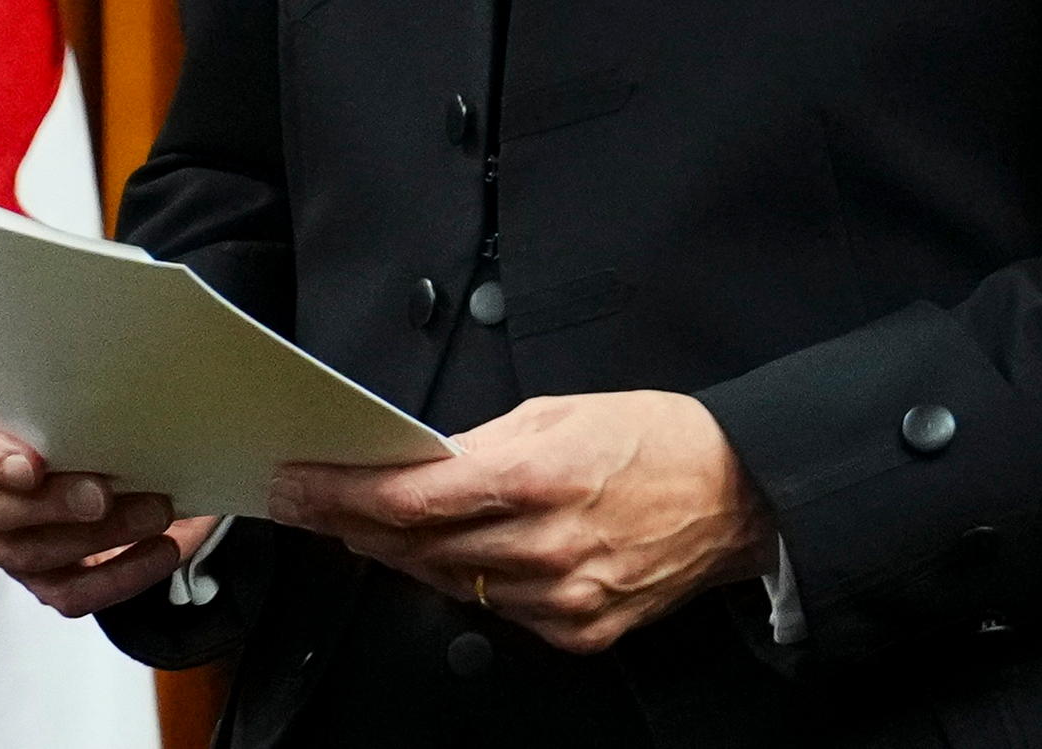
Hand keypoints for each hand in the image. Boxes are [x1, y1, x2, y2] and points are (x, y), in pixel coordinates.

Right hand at [0, 395, 209, 619]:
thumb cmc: (68, 404)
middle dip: (55, 504)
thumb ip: (70, 393)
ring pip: (33, 555)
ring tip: (156, 512)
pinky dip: (121, 577)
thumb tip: (123, 396)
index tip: (33, 466)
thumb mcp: (62, 386)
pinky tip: (161, 550)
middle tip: (104, 494)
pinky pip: (70, 594)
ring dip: (102, 536)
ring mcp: (0, 544)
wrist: (97, 445)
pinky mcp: (38, 579)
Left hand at [268, 390, 768, 655]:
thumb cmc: (659, 441)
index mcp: (538, 477)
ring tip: (372, 526)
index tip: (301, 485)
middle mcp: (546, 545)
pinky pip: (499, 611)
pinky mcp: (580, 630)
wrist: (739, 493)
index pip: (409, 500)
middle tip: (314, 501)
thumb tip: (420, 464)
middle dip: (355, 523)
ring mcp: (562, 597)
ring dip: (404, 556)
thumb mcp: (562, 412)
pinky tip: (458, 557)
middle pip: (416, 548)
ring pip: (450, 584)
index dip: (341, 495)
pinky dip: (470, 582)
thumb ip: (483, 443)